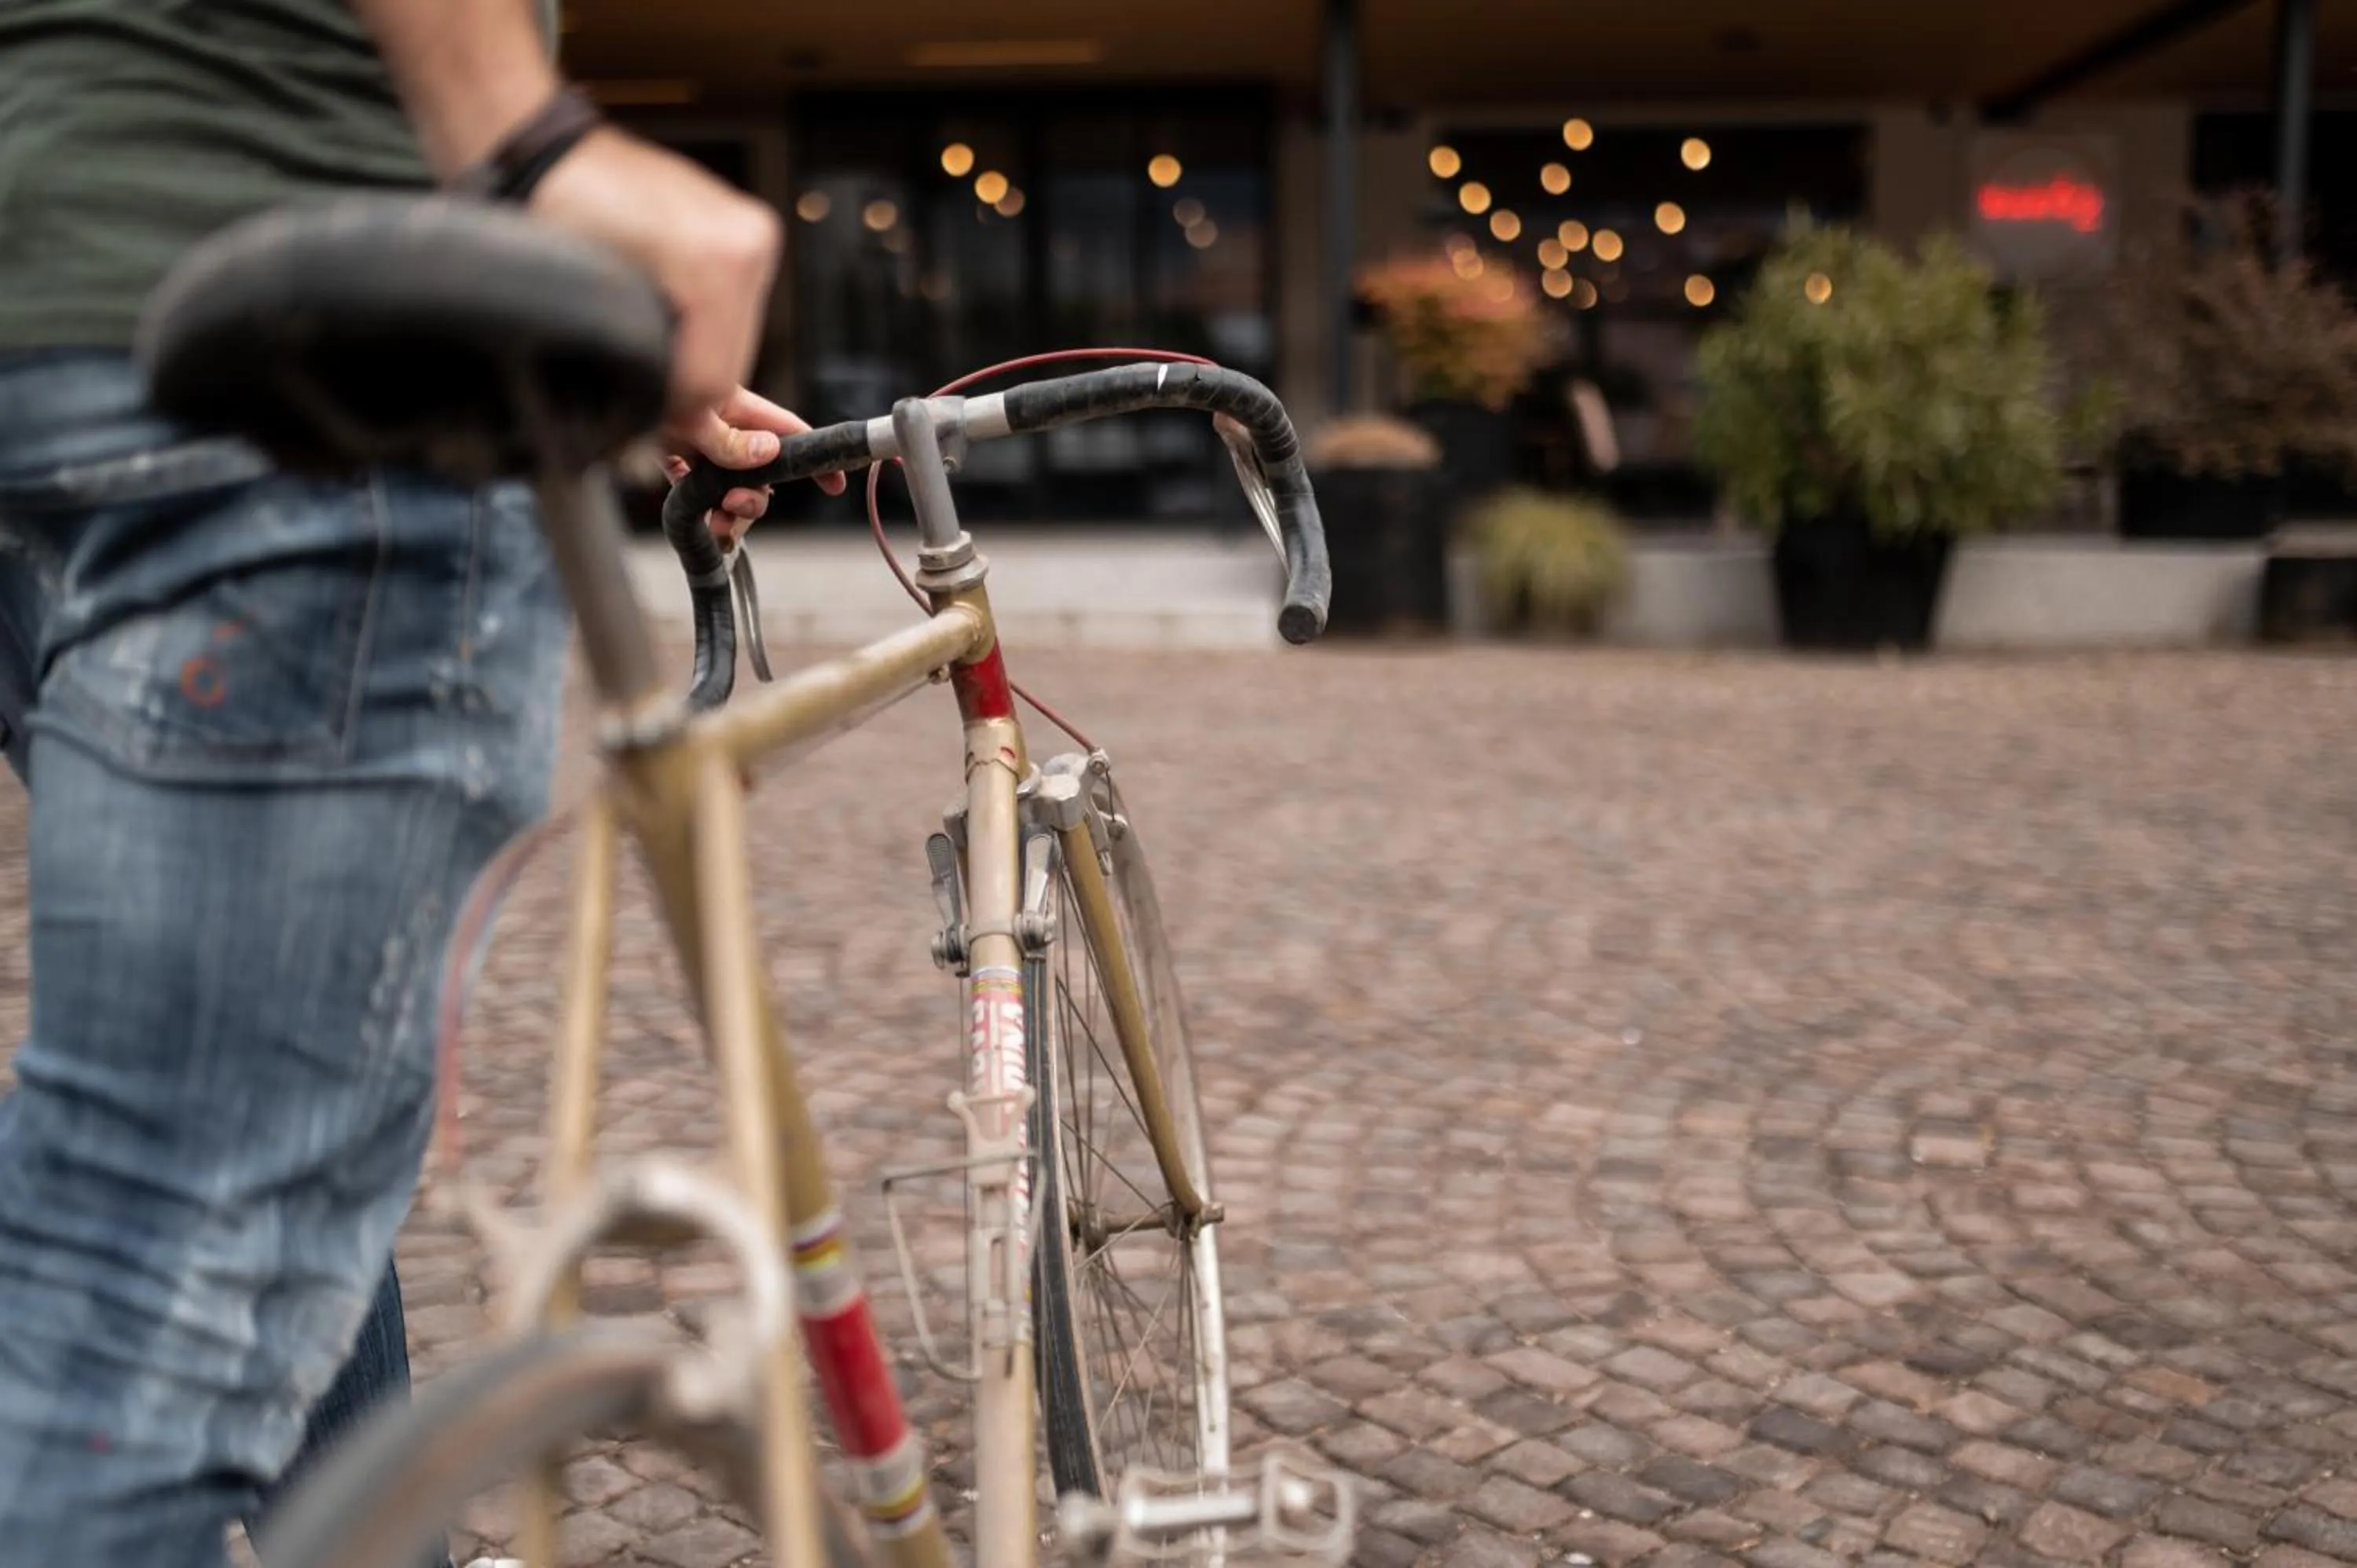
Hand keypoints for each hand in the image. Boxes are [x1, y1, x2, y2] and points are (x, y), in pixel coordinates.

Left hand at [525, 124, 778, 432]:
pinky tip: (668, 331)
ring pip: (736, 341)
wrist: (549, 153)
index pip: (715, 379)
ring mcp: (751, 234)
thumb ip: (644, 374)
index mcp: (719, 261)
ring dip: (695, 362)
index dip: (678, 414)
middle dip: (689, 391)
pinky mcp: (743, 233)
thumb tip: (671, 429)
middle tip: (647, 406)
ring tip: (652, 364)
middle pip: (734, 363)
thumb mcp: (593, 310)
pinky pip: (733, 309)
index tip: (647, 427)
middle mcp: (749, 243)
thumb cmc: (554, 218)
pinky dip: (702, 332)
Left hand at [661, 387, 847, 544]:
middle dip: (754, 501)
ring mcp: (705, 449)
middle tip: (734, 509)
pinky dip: (701, 511)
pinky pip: (701, 495)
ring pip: (732, 491)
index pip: (790, 434)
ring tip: (715, 526)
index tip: (834, 485)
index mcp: (740, 410)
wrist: (601, 390)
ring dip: (728, 515)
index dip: (816, 459)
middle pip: (761, 476)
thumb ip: (730, 439)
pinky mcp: (680, 463)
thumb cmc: (650, 387)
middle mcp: (727, 431)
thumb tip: (769, 451)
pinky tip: (695, 516)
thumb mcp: (692, 415)